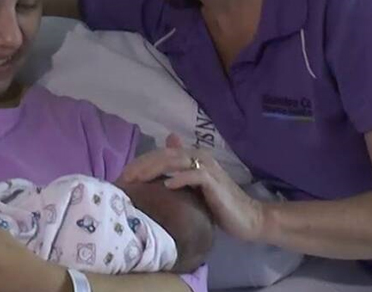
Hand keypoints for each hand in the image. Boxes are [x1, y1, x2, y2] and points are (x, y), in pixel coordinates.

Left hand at [119, 134, 266, 242]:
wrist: (247, 218)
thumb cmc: (218, 205)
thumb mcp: (192, 189)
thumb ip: (177, 176)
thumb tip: (155, 172)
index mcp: (192, 156)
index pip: (161, 153)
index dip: (141, 162)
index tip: (124, 176)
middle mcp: (199, 157)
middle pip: (165, 154)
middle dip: (143, 164)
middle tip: (125, 178)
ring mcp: (207, 168)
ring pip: (176, 161)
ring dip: (155, 169)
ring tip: (138, 180)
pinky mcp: (214, 182)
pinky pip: (194, 175)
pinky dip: (180, 179)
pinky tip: (167, 186)